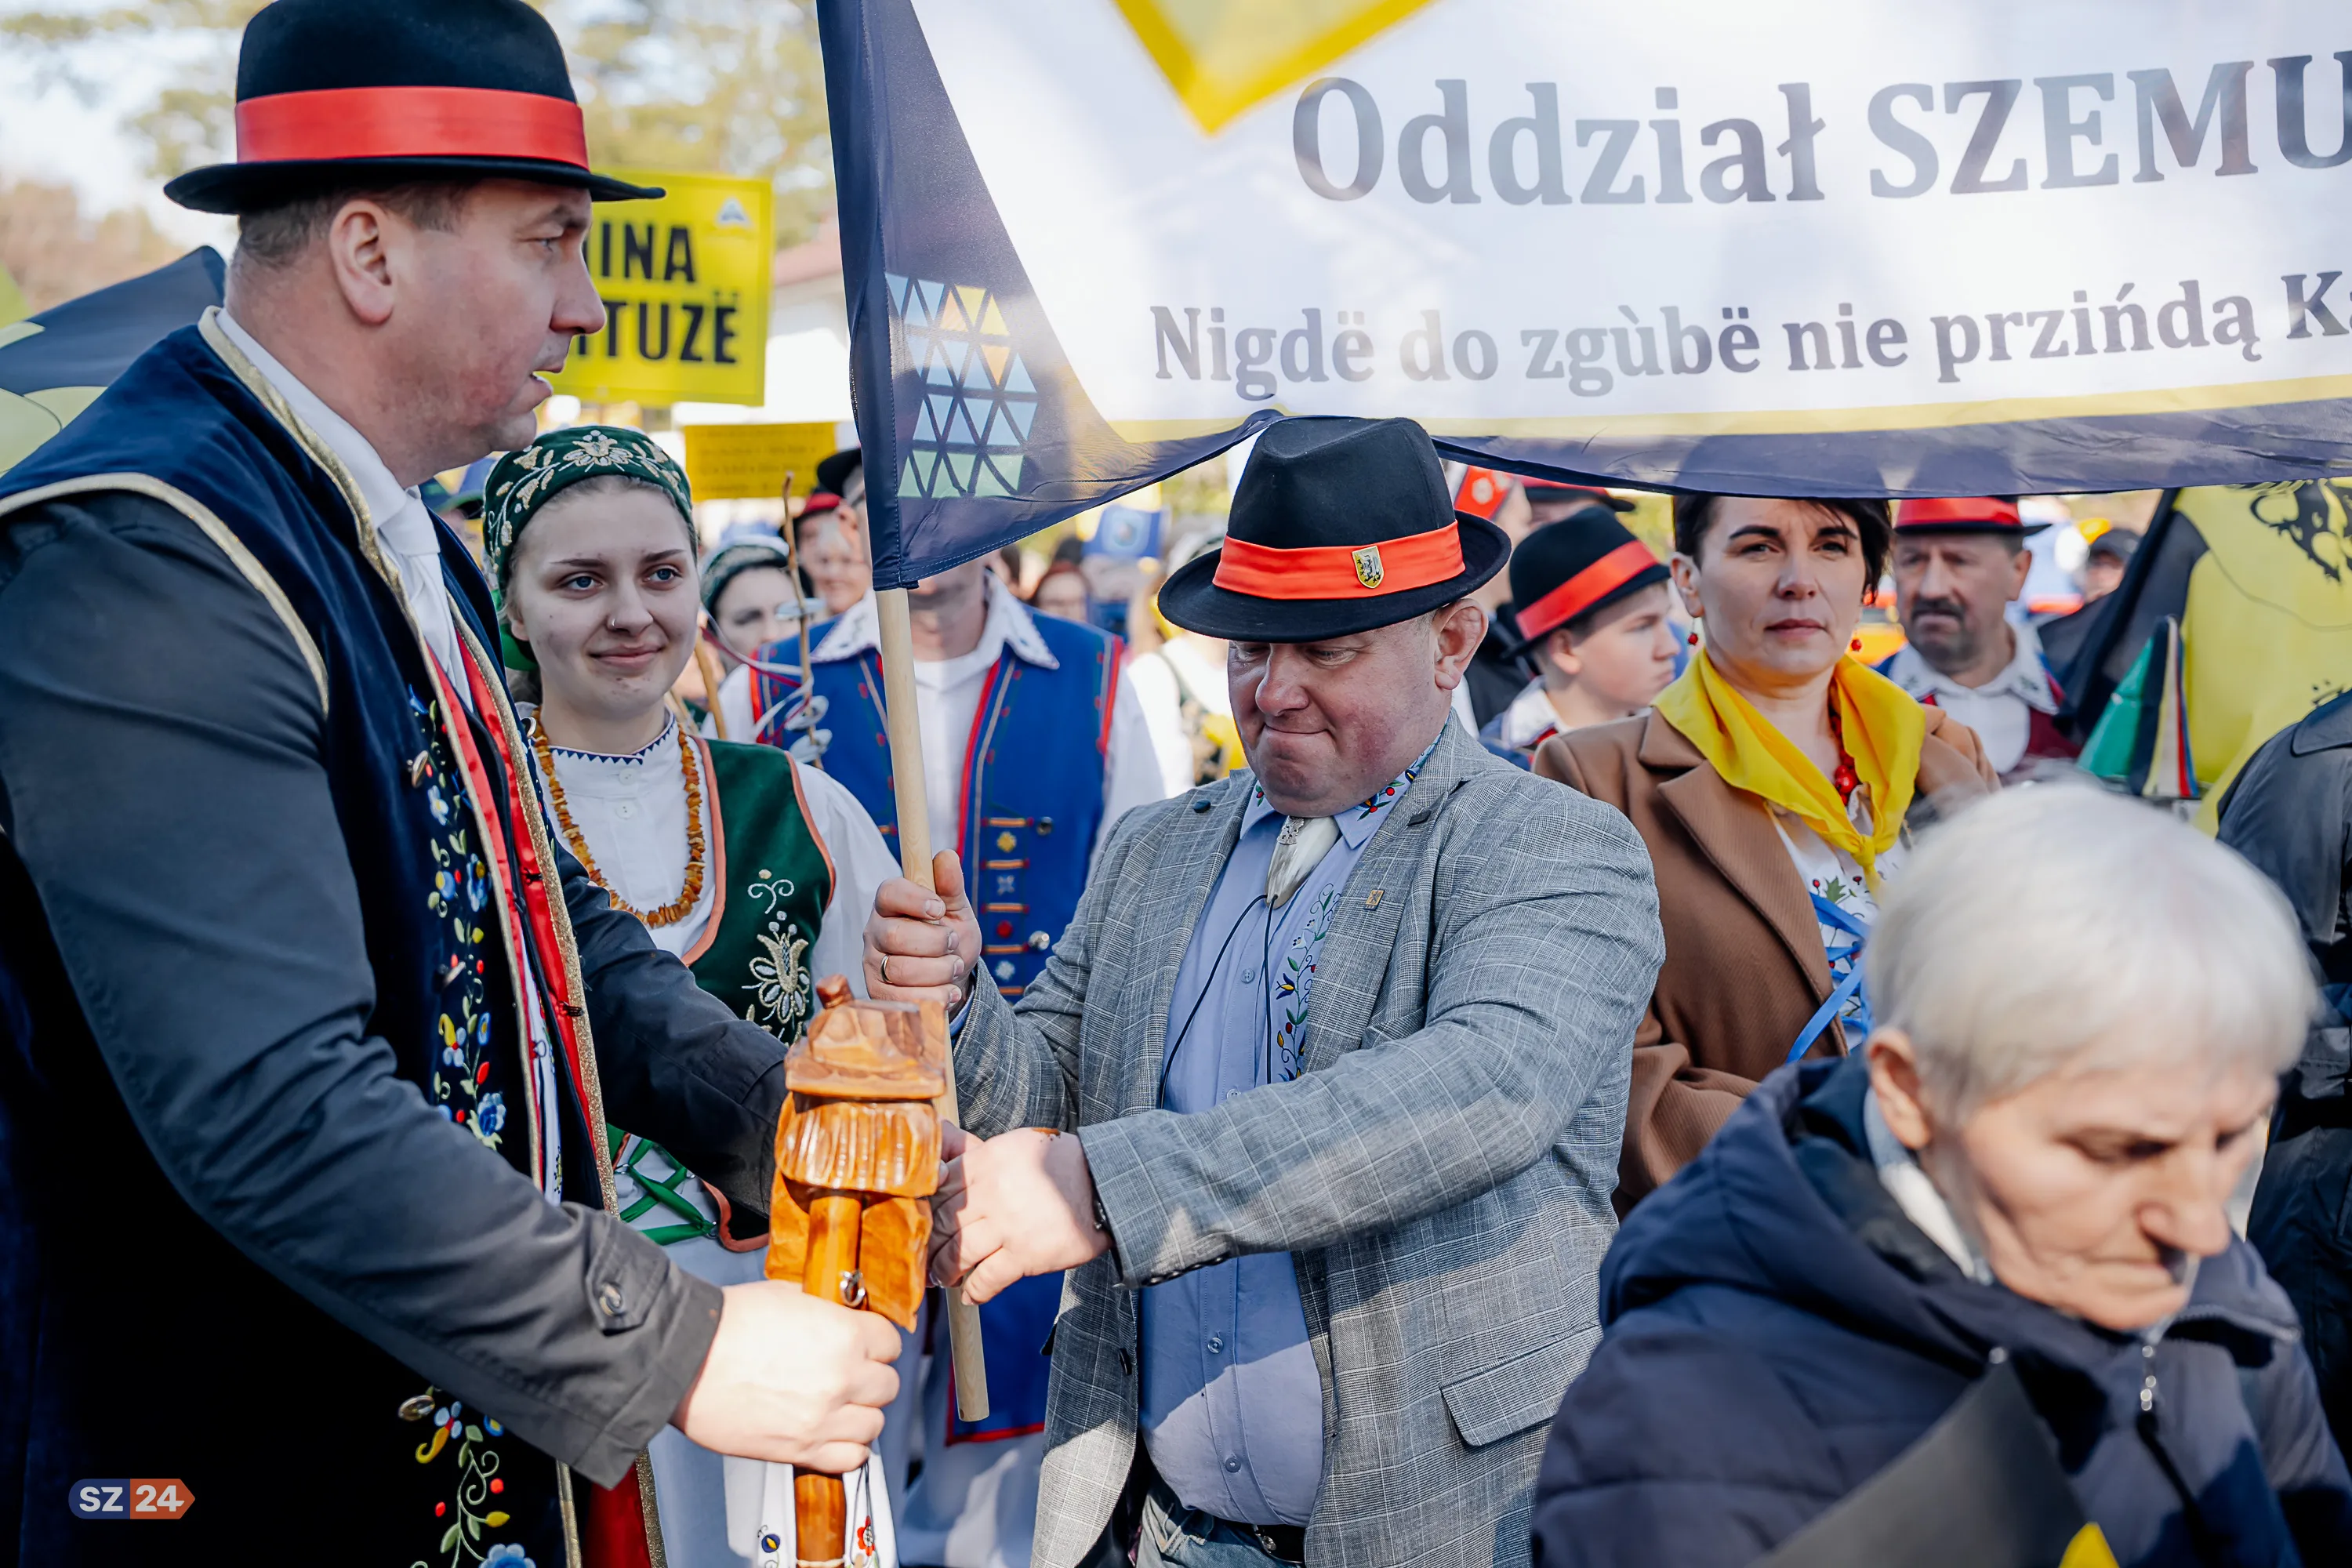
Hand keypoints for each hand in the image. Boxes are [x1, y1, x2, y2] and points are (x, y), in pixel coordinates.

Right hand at [671, 1278, 901, 1471]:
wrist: (684, 1359)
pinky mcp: (800, 1450)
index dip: (877, 1342)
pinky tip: (832, 1434)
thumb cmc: (726, 1325)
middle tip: (851, 1374)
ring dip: (861, 1414)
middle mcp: (842, 1379)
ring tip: (840, 1406)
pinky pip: (851, 1459)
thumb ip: (824, 1308)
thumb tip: (840, 1312)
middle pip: (888, 1386)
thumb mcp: (787, 1295)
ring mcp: (823, 1419)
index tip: (867, 1346)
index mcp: (844, 1335)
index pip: (891, 1343)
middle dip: (872, 1378)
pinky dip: (848, 1449)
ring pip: (875, 1424)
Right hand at [864, 849, 981, 1006]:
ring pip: (900, 970)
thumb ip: (951, 886)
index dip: (914, 899)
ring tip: (955, 966)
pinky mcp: (878, 994)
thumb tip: (947, 855)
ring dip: (939, 971)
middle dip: (935, 942)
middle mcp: (876, 932)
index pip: (889, 892)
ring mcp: (873, 964)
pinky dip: (934, 997)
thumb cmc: (950, 937)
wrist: (953, 979)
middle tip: (953, 943)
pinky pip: (902, 999)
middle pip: (896, 935)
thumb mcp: (956, 911)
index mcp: (891, 904)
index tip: (940, 909)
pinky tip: (949, 992)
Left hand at [930, 1124, 1110, 1302]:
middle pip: (943, 1223)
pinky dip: (975, 1291)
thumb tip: (942, 1144)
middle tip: (924, 1257)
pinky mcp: (1026, 1254)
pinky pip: (988, 1278)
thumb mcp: (1012, 1145)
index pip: (940, 1189)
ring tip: (944, 1277)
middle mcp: (992, 1192)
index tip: (920, 1224)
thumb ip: (976, 1153)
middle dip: (930, 1244)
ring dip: (946, 1270)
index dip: (926, 1211)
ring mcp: (1008, 1225)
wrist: (1101, 1183)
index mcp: (985, 1161)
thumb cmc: (1056, 1162)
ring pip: (959, 1253)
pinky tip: (971, 1296)